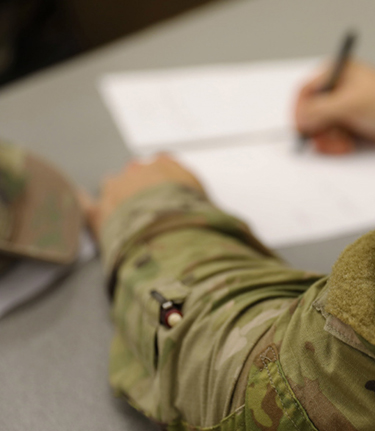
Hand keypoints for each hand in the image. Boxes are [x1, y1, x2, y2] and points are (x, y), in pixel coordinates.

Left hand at [83, 155, 203, 239]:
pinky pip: (85, 203)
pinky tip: (81, 200)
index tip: (170, 194)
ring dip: (120, 198)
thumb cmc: (194, 221)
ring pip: (113, 186)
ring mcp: (115, 189)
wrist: (173, 240)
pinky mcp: (98, 211)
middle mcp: (139, 171)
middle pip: (136, 175)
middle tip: (153, 212)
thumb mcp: (209, 206)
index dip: (166, 181)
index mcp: (166, 165)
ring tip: (130, 219)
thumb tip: (202, 210)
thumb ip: (199, 200)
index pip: (164, 163)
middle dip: (143, 190)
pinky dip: (83, 202)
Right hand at [294, 61, 374, 153]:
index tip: (301, 130)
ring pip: (319, 129)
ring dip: (327, 140)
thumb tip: (299, 120)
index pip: (304, 92)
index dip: (299, 112)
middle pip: (309, 114)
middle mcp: (336, 91)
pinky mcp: (350, 126)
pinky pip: (332, 138)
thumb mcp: (351, 104)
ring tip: (343, 144)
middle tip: (327, 140)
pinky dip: (336, 145)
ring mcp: (343, 110)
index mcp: (335, 74)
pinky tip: (348, 146)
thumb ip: (320, 110)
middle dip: (317, 130)